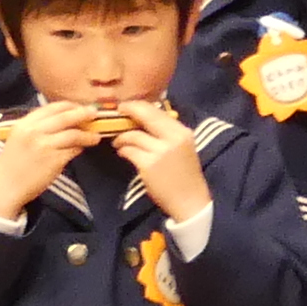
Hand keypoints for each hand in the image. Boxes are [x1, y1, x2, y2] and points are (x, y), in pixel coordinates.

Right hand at [0, 99, 106, 219]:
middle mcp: (34, 131)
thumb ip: (39, 126)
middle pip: (66, 116)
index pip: (53, 107)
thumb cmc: (13, 162)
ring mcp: (44, 146)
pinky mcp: (53, 160)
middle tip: (95, 114)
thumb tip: (67, 118)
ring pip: (74, 134)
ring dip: (88, 134)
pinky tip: (81, 149)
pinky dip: (80, 148)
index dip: (71, 106)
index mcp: (25, 123)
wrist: (3, 187)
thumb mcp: (20, 137)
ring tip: (95, 137)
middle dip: (84, 114)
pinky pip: (73, 150)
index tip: (81, 107)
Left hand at [113, 95, 211, 221]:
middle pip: (146, 116)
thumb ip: (167, 133)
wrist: (189, 200)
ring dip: (121, 137)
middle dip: (128, 111)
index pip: (158, 111)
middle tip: (116, 112)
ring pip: (133, 135)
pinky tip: (122, 152)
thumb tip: (143, 119)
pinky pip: (129, 151)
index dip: (139, 106)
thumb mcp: (182, 147)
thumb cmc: (184, 174)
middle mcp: (173, 138)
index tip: (127, 106)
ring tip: (118, 141)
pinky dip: (123, 150)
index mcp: (182, 132)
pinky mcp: (148, 165)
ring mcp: (161, 152)